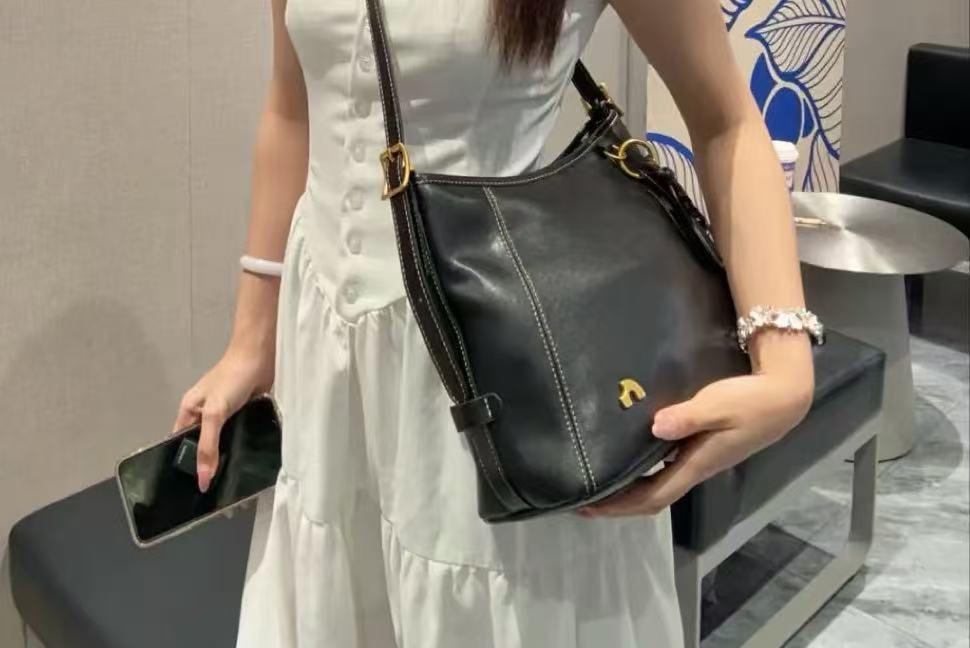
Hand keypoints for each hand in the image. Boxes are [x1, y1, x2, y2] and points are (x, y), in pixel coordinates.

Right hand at [170, 339, 274, 492]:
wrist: (261, 356)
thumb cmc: (232, 378)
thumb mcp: (215, 413)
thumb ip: (207, 446)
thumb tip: (202, 477)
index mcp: (189, 412)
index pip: (180, 444)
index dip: (184, 464)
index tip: (191, 488)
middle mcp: (205, 415)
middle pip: (202, 445)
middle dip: (207, 465)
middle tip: (213, 493)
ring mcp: (226, 415)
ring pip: (223, 442)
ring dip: (227, 457)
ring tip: (231, 485)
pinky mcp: (244, 414)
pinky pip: (239, 436)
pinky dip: (241, 447)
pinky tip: (247, 463)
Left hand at [583, 334, 813, 516]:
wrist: (783, 399)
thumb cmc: (751, 402)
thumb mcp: (718, 405)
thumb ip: (689, 417)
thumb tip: (656, 426)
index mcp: (695, 465)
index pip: (652, 496)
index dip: (621, 505)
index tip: (590, 506)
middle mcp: (694, 469)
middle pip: (651, 498)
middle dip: (619, 504)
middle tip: (583, 501)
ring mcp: (698, 461)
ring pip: (657, 485)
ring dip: (628, 490)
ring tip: (599, 483)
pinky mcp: (701, 449)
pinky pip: (664, 469)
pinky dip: (642, 472)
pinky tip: (628, 460)